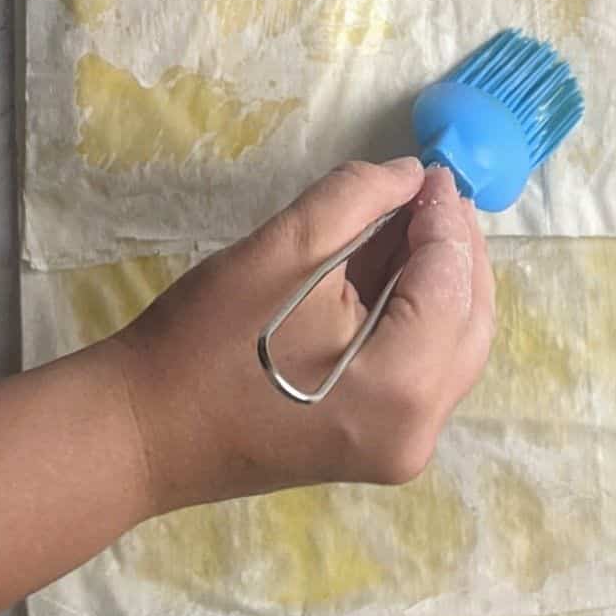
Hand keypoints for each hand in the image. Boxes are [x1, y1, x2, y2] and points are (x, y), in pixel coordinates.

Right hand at [115, 158, 495, 514]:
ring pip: (457, 346)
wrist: (143, 432)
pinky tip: (399, 271)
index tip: (433, 170)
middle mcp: (420, 427)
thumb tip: (413, 175)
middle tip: (433, 193)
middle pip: (471, 320)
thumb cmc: (203, 340)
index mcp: (400, 384)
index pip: (450, 282)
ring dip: (444, 282)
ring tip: (417, 222)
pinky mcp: (387, 446)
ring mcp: (407, 445)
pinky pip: (429, 370)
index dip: (445, 218)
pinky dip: (424, 318)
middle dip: (457, 250)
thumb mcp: (282, 248)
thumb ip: (358, 200)